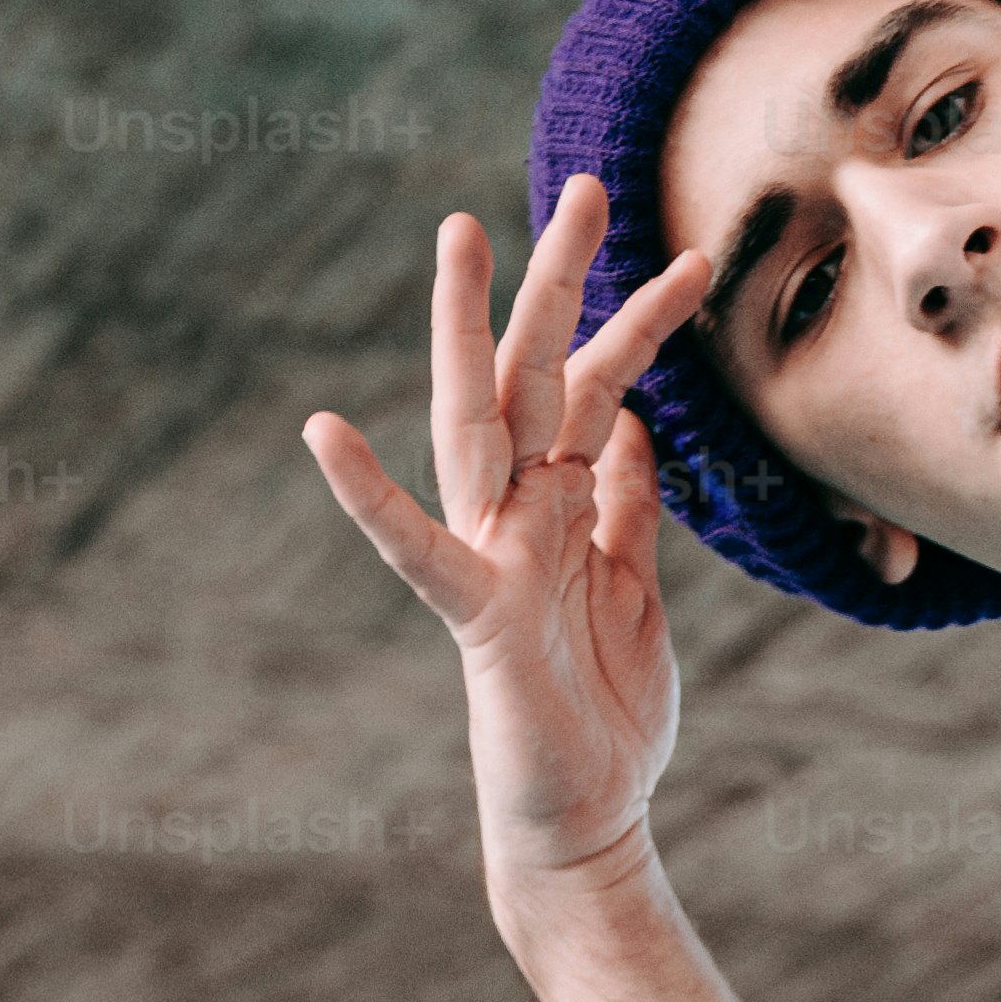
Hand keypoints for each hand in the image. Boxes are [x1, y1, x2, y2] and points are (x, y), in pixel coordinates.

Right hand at [303, 174, 728, 928]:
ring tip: (456, 236)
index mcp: (559, 503)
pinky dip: (367, 494)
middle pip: (539, 372)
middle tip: (589, 182)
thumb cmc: (604, 710)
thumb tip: (634, 427)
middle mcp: (517, 512)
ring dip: (466, 327)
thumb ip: (626, 505)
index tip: (681, 252)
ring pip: (480, 421)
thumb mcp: (634, 587)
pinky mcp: (476, 612)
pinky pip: (416, 548)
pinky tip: (319, 433)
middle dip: (561, 280)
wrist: (586, 819)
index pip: (595, 388)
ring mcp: (491, 553)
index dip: (634, 320)